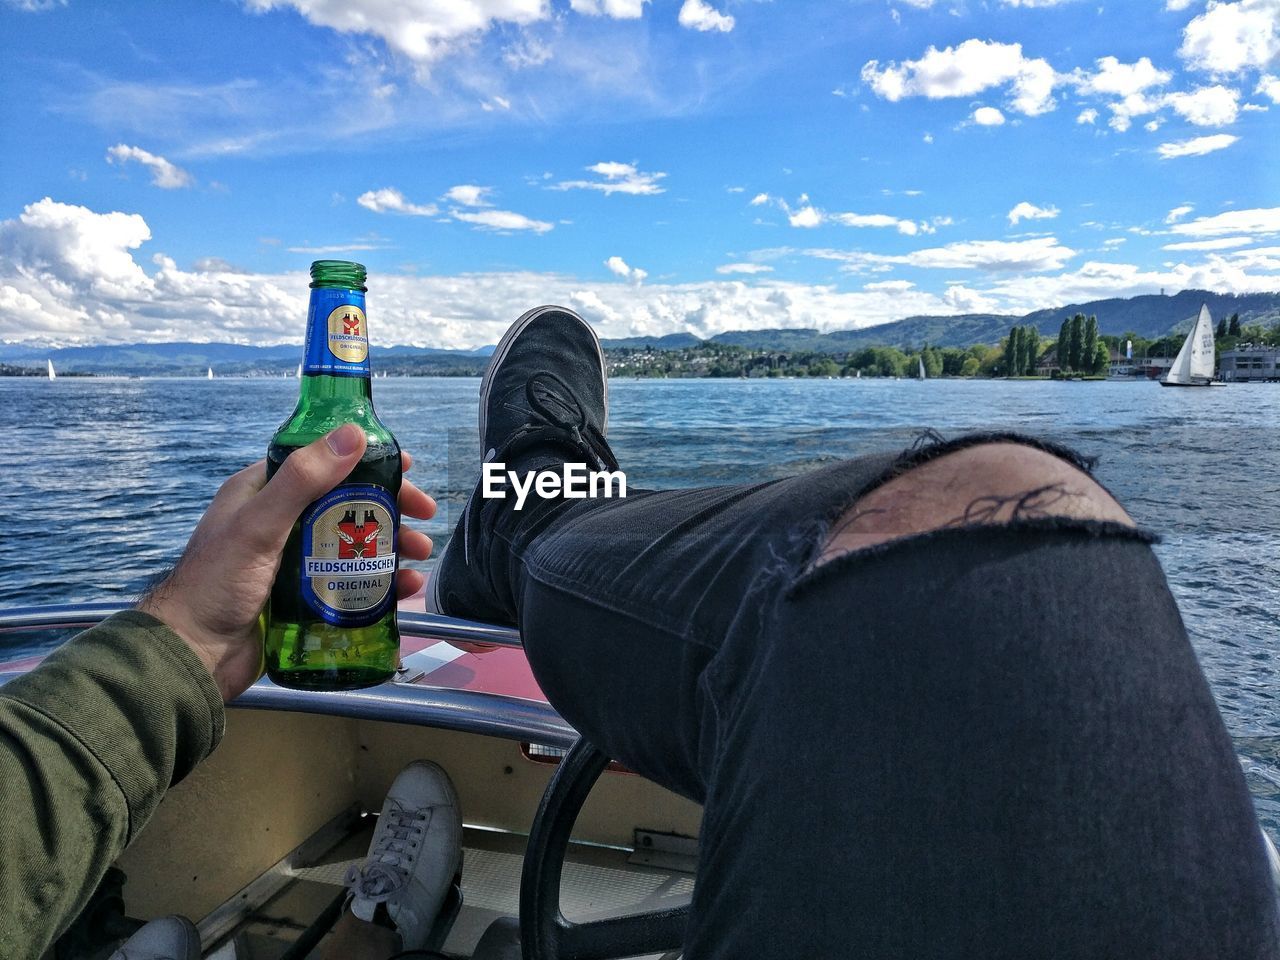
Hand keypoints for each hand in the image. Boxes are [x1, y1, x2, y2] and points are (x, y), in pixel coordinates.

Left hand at [137, 423, 436, 700]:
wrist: (191, 659)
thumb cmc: (216, 586)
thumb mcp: (260, 526)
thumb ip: (303, 480)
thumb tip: (353, 434)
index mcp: (261, 493)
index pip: (321, 462)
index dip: (364, 461)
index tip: (403, 467)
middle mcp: (279, 523)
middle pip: (346, 504)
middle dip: (388, 509)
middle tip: (423, 517)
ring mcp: (292, 562)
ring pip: (354, 544)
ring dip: (390, 546)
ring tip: (420, 555)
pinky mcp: (304, 598)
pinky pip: (351, 582)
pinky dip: (380, 583)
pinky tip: (405, 590)